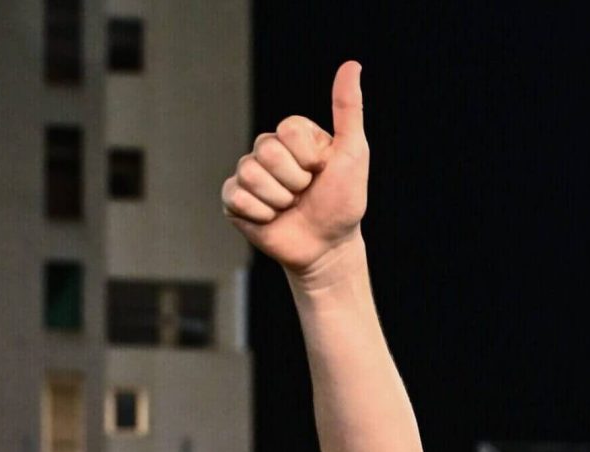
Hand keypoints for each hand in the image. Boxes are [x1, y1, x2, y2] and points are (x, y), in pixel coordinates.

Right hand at [222, 61, 367, 276]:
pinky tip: (272, 218)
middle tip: (305, 193)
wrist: (328, 247)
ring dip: (280, 200)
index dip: (309, 157)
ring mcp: (248, 174)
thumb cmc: (344, 202)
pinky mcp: (234, 201)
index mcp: (292, 134)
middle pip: (267, 151)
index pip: (288, 129)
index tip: (322, 170)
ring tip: (290, 207)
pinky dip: (261, 214)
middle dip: (295, 181)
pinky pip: (237, 198)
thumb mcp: (354, 153)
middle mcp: (267, 150)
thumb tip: (352, 65)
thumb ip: (348, 110)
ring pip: (252, 175)